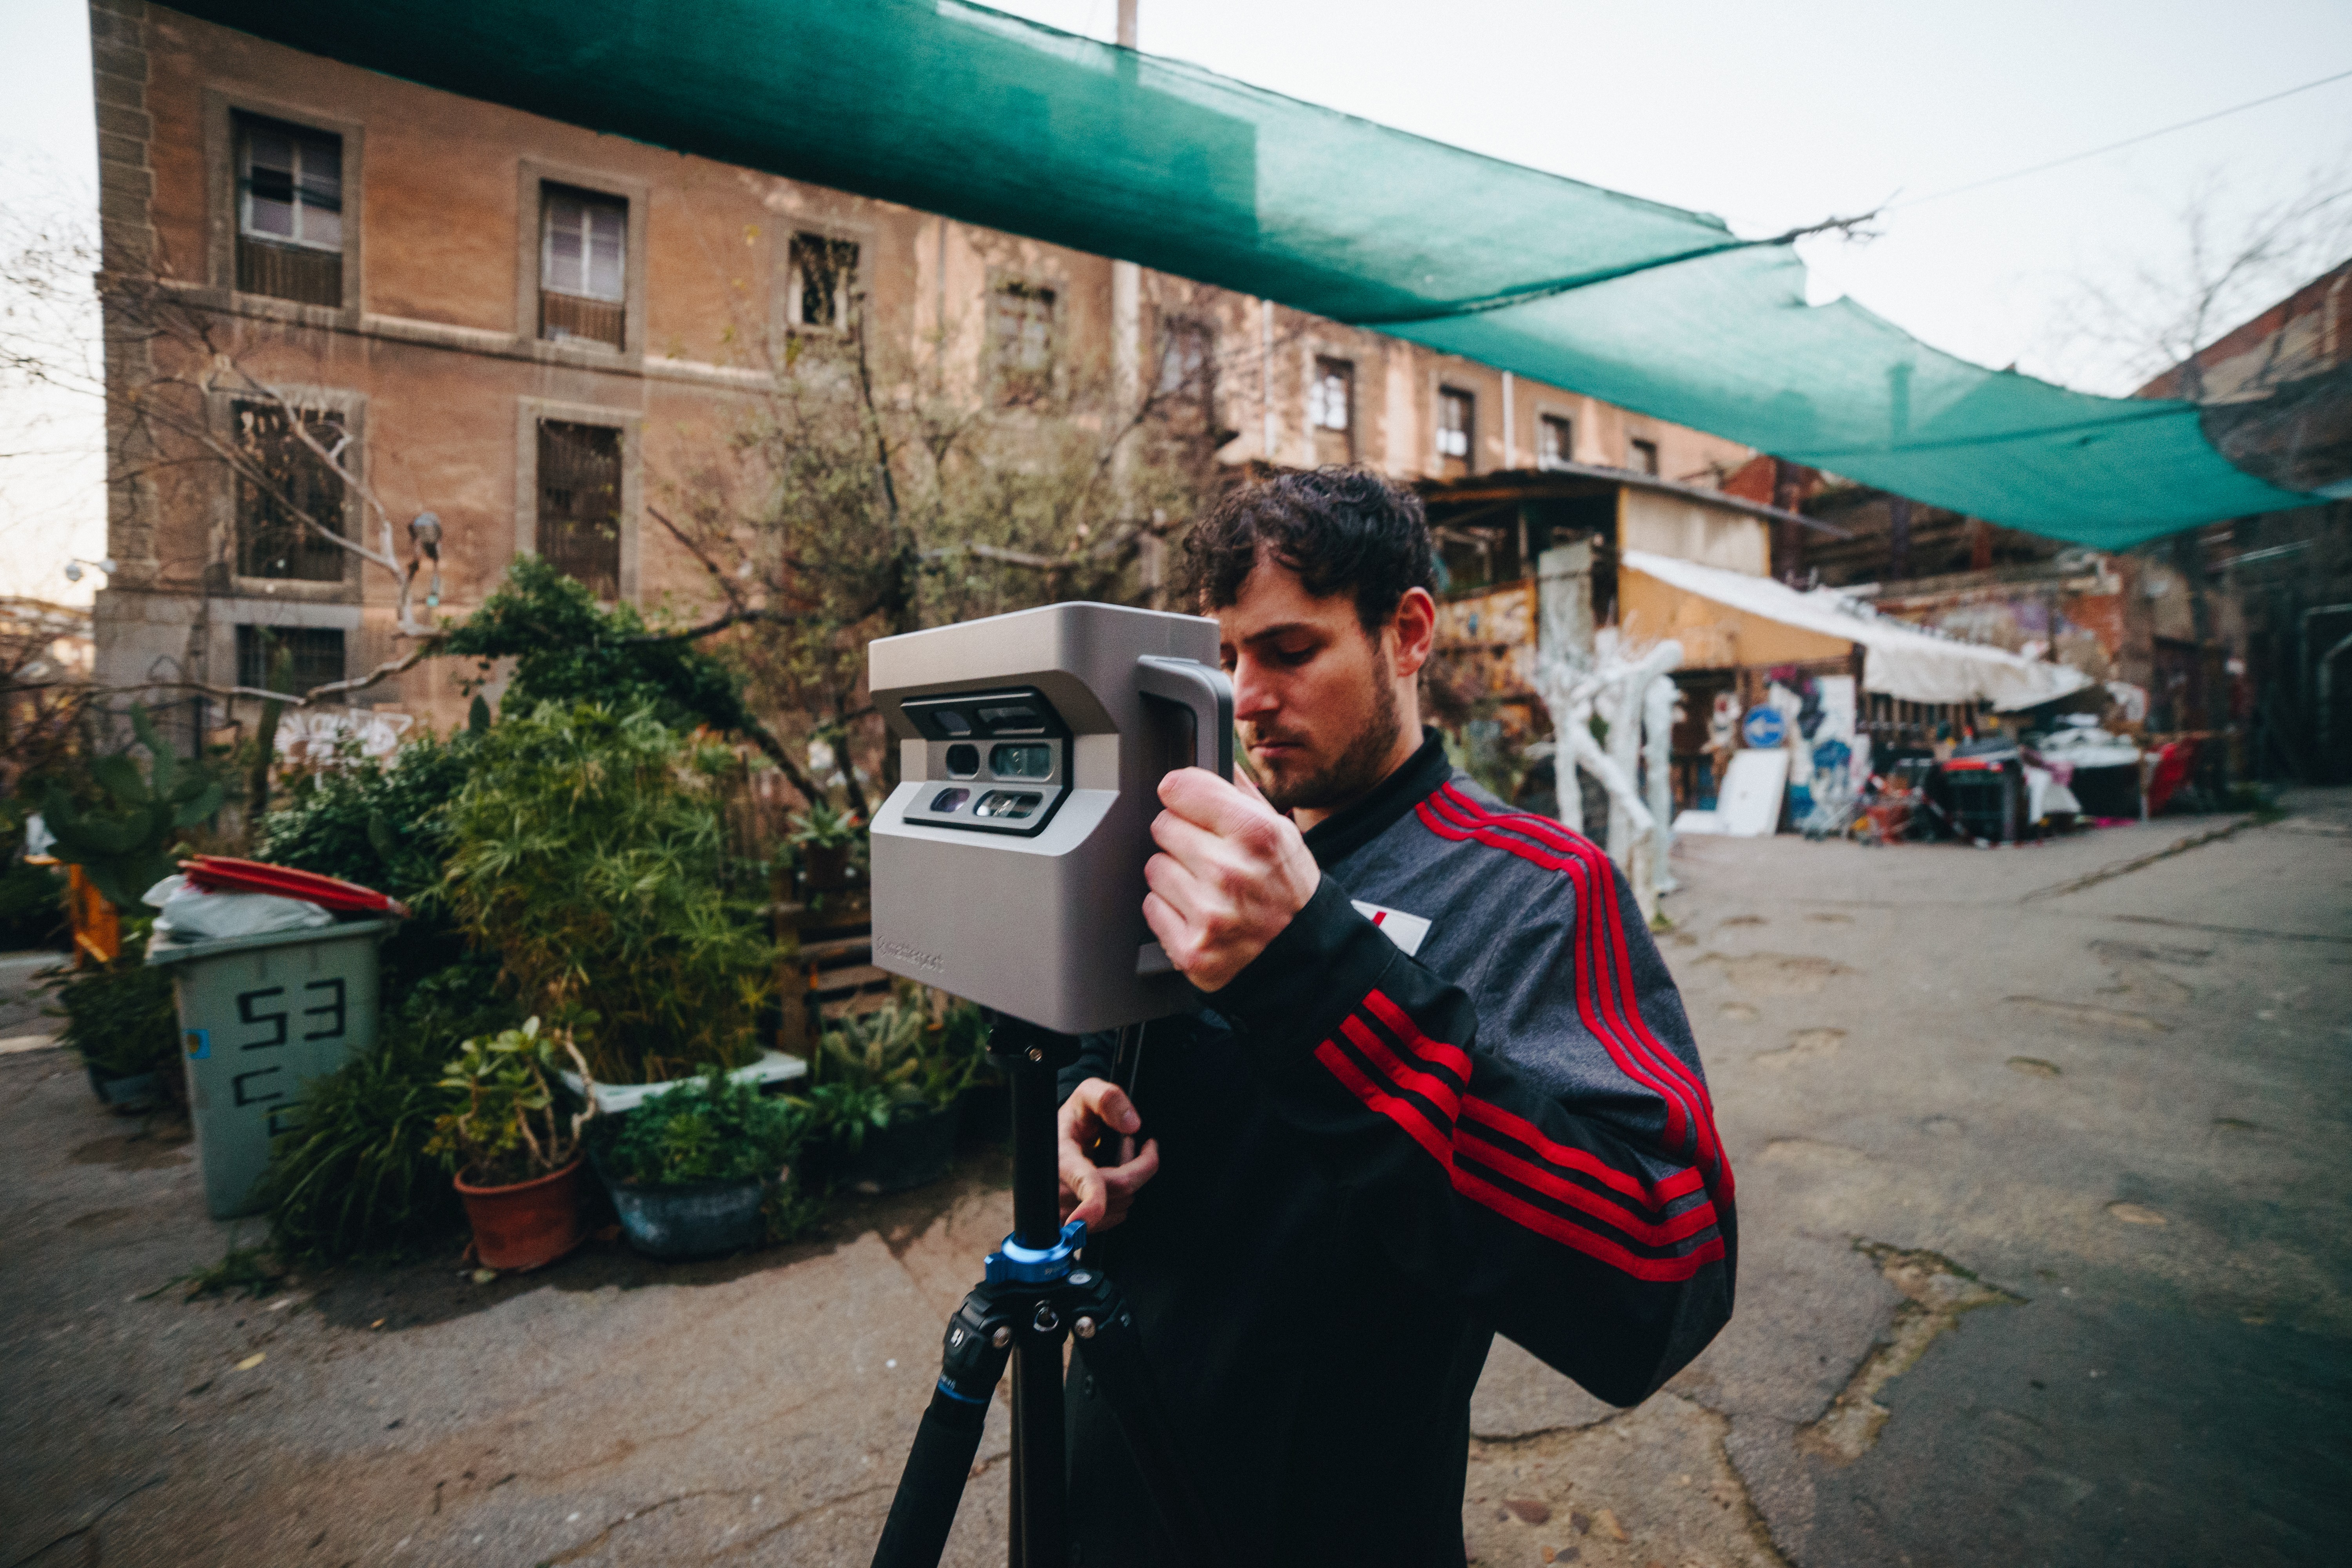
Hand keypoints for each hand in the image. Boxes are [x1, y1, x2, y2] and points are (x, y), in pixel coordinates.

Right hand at [1058, 1077, 1159, 1232]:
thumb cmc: (1073, 1118)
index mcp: (1062, 1159)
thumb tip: (1132, 1126)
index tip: (1093, 1213)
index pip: (1084, 1183)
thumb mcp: (1086, 1095)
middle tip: (1127, 1142)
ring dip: (1129, 1181)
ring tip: (1113, 1158)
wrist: (1052, 1140)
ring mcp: (1066, 1212)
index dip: (1091, 1203)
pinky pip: (1115, 1216)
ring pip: (1121, 1204)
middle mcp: (1059, 1191)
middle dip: (1137, 1165)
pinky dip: (1120, 1197)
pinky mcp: (1076, 1225)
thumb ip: (1108, 1099)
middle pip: (1120, 1190)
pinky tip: (1109, 1177)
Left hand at [1143, 767, 1320, 992]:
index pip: (1179, 787)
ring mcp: (1209, 913)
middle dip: (1180, 837)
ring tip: (1206, 887)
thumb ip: (1241, 792)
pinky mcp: (1191, 949)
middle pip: (1162, 826)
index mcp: (1256, 833)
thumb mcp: (1281, 831)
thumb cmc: (1288, 889)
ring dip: (1173, 875)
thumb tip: (1211, 757)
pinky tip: (1198, 913)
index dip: (1183, 795)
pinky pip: (1151, 907)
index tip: (1188, 804)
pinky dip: (1169, 911)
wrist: (1304, 956)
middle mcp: (1231, 872)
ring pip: (1153, 867)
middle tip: (1207, 856)